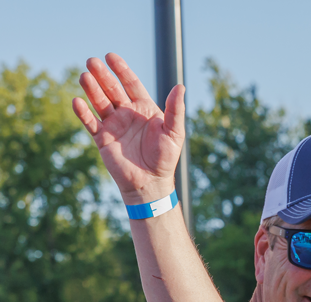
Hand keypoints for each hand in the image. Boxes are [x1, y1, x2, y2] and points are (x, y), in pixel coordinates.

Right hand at [73, 53, 183, 204]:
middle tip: (91, 61)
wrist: (150, 183)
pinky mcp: (103, 139)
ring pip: (99, 102)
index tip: (110, 56)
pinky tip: (77, 101)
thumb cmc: (165, 158)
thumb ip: (175, 110)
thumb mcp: (174, 133)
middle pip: (112, 90)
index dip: (121, 70)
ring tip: (84, 76)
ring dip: (91, 89)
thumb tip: (180, 86)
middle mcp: (127, 114)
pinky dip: (83, 112)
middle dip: (102, 75)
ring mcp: (114, 125)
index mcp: (145, 109)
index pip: (131, 84)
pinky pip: (90, 122)